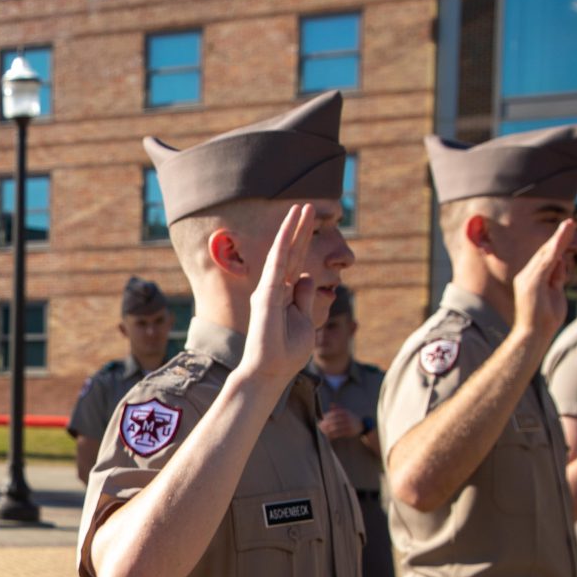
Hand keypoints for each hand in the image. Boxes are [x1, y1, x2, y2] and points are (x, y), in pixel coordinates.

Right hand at [240, 203, 317, 383]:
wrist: (269, 372)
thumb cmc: (286, 352)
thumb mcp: (306, 321)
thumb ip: (305, 297)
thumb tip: (306, 276)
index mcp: (286, 295)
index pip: (297, 262)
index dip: (303, 241)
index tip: (310, 220)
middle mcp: (275, 288)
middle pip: (291, 252)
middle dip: (299, 228)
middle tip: (307, 205)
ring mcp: (270, 290)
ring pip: (283, 253)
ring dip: (292, 229)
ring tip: (302, 207)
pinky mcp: (267, 296)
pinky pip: (276, 266)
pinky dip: (282, 246)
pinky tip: (288, 229)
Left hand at [319, 404, 362, 439]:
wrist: (362, 425)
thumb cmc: (351, 418)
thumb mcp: (346, 412)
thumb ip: (338, 408)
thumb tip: (331, 404)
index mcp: (345, 412)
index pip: (334, 413)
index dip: (327, 416)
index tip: (322, 418)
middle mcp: (347, 418)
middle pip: (334, 420)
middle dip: (326, 423)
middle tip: (320, 425)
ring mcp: (349, 425)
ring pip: (336, 427)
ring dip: (328, 430)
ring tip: (322, 431)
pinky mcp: (349, 432)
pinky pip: (339, 433)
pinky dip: (333, 434)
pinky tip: (328, 435)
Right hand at [511, 218, 576, 343]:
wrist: (532, 336)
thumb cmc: (544, 320)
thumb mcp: (555, 294)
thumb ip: (557, 278)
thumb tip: (562, 264)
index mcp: (532, 278)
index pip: (547, 257)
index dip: (557, 243)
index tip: (568, 229)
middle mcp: (527, 275)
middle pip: (546, 252)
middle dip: (560, 237)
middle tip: (572, 222)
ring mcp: (528, 278)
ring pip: (548, 254)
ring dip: (560, 239)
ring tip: (571, 225)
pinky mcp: (533, 281)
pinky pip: (547, 260)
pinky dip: (556, 247)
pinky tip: (564, 235)